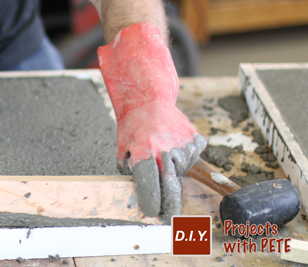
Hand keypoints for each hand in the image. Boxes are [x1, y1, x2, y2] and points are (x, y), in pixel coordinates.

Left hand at [98, 23, 206, 223]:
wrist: (148, 98)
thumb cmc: (132, 126)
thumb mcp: (121, 148)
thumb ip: (127, 169)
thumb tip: (136, 193)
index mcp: (142, 153)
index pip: (149, 185)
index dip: (152, 203)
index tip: (153, 214)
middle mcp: (163, 150)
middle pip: (171, 186)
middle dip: (171, 206)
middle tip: (170, 219)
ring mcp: (182, 144)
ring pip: (182, 171)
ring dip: (174, 171)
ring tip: (162, 155)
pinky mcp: (195, 139)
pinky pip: (192, 159)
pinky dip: (183, 158)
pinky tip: (173, 145)